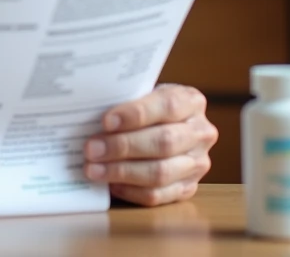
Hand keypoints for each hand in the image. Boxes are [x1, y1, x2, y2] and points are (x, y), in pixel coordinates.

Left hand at [82, 84, 216, 206]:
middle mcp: (201, 133)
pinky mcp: (188, 188)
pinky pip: (159, 195)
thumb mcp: (142, 94)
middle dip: (123, 146)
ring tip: (93, 169)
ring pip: (161, 172)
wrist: (162, 126)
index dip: (136, 114)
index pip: (168, 106)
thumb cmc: (145, 108)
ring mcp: (197, 163)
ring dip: (122, 172)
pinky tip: (110, 184)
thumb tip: (88, 114)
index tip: (106, 121)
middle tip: (91, 149)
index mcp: (191, 101)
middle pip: (164, 142)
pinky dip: (131, 190)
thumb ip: (125, 100)